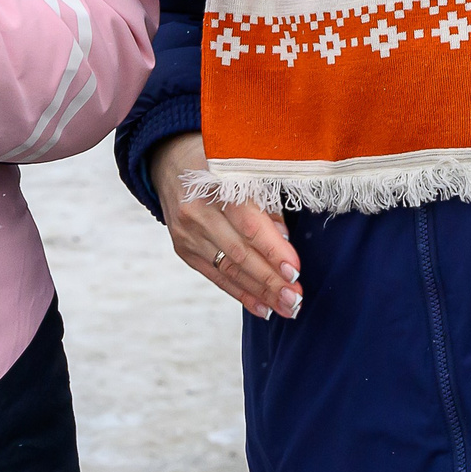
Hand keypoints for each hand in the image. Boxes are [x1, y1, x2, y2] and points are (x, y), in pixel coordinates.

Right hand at [150, 131, 301, 319]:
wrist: (174, 163)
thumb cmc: (227, 165)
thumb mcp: (250, 170)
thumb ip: (268, 204)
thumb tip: (284, 239)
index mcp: (218, 186)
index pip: (248, 225)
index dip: (273, 250)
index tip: (296, 271)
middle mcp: (197, 212)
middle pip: (239, 253)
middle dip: (270, 280)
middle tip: (296, 300)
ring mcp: (187, 233)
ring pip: (229, 269)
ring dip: (260, 293)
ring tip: (287, 308)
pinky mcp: (183, 249)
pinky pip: (215, 276)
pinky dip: (241, 294)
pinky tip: (263, 309)